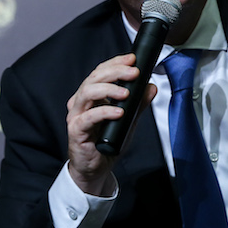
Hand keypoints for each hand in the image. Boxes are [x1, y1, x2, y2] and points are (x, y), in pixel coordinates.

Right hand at [65, 53, 156, 195]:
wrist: (96, 168)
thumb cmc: (107, 143)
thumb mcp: (128, 121)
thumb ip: (138, 104)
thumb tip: (151, 87)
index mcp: (91, 96)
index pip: (101, 72)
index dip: (116, 63)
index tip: (132, 59)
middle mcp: (81, 102)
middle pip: (94, 78)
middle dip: (115, 71)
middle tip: (134, 72)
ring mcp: (77, 115)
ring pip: (87, 92)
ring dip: (109, 89)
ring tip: (127, 92)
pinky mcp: (76, 130)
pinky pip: (89, 117)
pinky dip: (105, 112)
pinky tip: (119, 112)